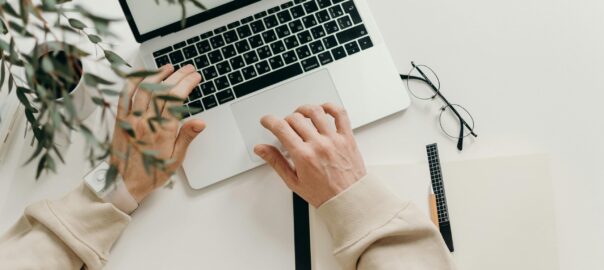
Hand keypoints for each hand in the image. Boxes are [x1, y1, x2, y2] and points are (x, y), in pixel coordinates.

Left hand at [110, 64, 204, 202]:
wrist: (124, 183)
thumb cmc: (151, 173)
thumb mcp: (175, 160)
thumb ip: (186, 137)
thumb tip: (200, 122)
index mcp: (161, 131)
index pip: (177, 99)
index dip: (187, 84)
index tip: (195, 77)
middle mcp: (145, 122)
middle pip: (163, 90)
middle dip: (178, 76)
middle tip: (188, 69)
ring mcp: (130, 119)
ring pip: (144, 89)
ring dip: (158, 75)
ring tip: (169, 67)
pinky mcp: (120, 119)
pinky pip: (124, 95)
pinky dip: (133, 81)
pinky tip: (142, 74)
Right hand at [254, 104, 365, 207]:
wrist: (349, 200)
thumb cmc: (323, 194)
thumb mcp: (293, 181)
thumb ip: (276, 162)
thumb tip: (261, 149)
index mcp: (304, 156)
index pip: (281, 128)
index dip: (269, 121)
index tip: (267, 121)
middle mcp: (319, 145)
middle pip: (295, 118)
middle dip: (285, 119)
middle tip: (285, 126)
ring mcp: (334, 140)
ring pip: (316, 112)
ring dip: (303, 110)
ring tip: (300, 115)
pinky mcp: (347, 138)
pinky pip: (340, 114)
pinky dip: (330, 107)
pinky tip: (323, 110)